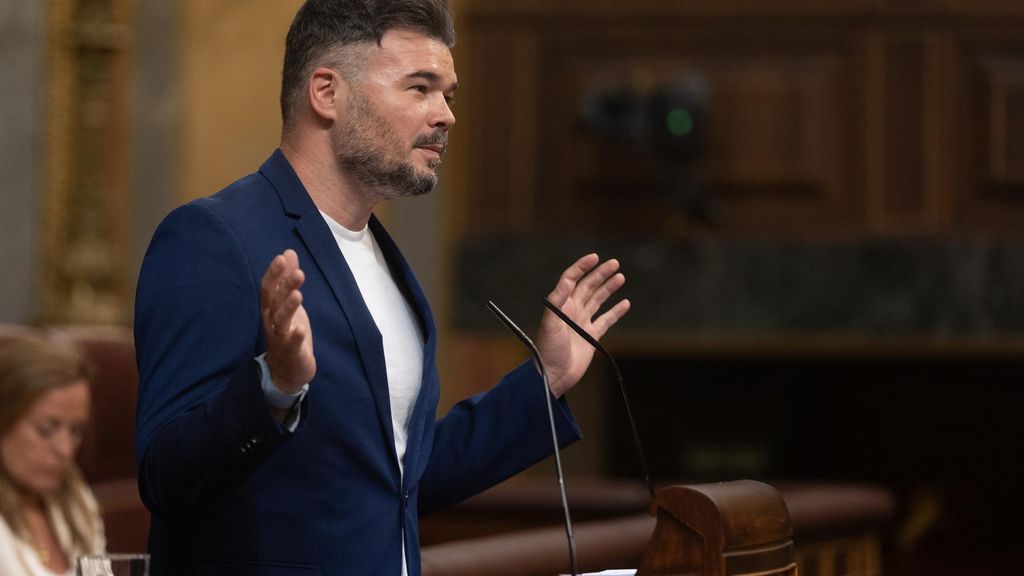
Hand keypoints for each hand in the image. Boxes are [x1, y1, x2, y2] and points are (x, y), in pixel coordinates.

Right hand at [260, 249, 314, 393]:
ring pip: (281, 320)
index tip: (282, 258)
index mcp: (271, 307)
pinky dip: (294, 337)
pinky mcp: (291, 351)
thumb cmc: (288, 331)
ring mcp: (280, 337)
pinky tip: (300, 329)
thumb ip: (287, 278)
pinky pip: (290, 344)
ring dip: (288, 308)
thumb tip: (288, 252)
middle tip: (297, 273)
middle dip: (284, 286)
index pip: (269, 287)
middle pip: (275, 301)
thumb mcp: (289, 302)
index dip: (274, 273)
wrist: (288, 369)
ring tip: (298, 295)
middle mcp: (271, 320)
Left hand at [537, 254, 629, 396]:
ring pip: (598, 300)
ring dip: (608, 288)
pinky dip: (615, 312)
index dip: (581, 267)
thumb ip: (557, 301)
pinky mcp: (590, 336)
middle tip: (614, 264)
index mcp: (561, 305)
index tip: (594, 258)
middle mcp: (572, 311)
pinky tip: (625, 303)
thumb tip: (568, 281)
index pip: (571, 279)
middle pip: (588, 287)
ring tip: (620, 277)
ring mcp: (581, 323)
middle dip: (601, 274)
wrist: (553, 374)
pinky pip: (605, 321)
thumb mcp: (550, 323)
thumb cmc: (547, 350)